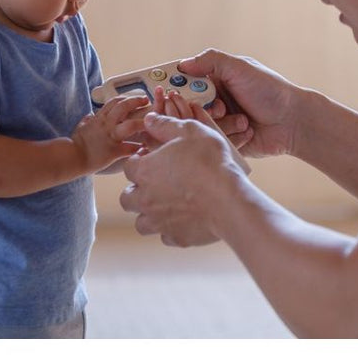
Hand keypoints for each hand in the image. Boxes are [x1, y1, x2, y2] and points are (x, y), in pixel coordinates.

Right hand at [71, 94, 149, 174]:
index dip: (127, 98)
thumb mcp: (81, 126)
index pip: (115, 102)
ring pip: (130, 125)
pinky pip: (129, 148)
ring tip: (151, 124)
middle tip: (147, 101)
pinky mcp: (113, 151)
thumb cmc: (75, 143)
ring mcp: (110, 136)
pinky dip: (139, 148)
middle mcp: (106, 124)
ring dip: (142, 124)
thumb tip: (91, 115)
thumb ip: (88, 120)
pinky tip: (146, 149)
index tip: (136, 98)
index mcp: (100, 118)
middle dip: (137, 101)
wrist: (71, 157)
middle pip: (124, 106)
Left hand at [120, 109, 247, 246]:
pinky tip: (185, 217)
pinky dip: (170, 228)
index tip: (153, 157)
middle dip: (137, 190)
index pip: (128, 167)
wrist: (229, 200)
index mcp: (145, 171)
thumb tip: (149, 118)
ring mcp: (159, 222)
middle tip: (157, 182)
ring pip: (141, 222)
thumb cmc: (210, 161)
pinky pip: (165, 235)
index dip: (139, 161)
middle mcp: (145, 199)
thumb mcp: (190, 131)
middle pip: (127, 198)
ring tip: (167, 204)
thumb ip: (166, 124)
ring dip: (149, 214)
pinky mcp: (176, 238)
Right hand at [177, 49, 301, 159]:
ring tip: (243, 119)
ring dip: (222, 123)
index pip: (184, 82)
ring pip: (200, 126)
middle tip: (219, 107)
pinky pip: (214, 142)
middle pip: (187, 107)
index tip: (171, 92)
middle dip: (201, 109)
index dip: (175, 87)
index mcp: (215, 79)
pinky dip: (230, 136)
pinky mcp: (225, 142)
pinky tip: (248, 130)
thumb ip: (211, 61)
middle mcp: (213, 100)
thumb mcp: (240, 68)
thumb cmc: (270, 90)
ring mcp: (219, 122)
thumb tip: (182, 65)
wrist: (293, 121)